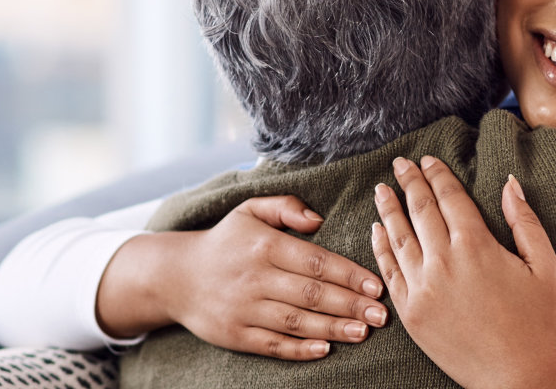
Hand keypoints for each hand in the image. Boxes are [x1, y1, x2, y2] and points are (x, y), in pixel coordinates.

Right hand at [96, 195, 388, 359]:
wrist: (174, 276)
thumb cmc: (225, 241)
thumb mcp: (250, 210)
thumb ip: (286, 206)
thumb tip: (318, 218)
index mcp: (263, 245)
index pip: (315, 261)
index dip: (349, 275)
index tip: (376, 286)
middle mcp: (254, 277)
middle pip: (311, 294)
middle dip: (350, 306)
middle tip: (381, 316)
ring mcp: (243, 309)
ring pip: (295, 322)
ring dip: (332, 329)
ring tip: (362, 332)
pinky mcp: (234, 334)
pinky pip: (271, 345)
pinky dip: (299, 350)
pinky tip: (324, 350)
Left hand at [370, 156, 555, 388]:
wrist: (521, 378)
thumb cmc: (541, 322)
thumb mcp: (545, 265)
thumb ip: (524, 221)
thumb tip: (509, 183)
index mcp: (477, 245)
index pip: (449, 197)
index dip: (438, 175)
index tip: (428, 160)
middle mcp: (444, 262)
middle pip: (420, 210)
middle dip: (410, 182)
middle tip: (400, 164)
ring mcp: (423, 289)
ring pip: (398, 237)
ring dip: (388, 209)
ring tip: (382, 189)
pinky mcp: (411, 314)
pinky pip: (389, 273)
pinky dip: (380, 248)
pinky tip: (376, 231)